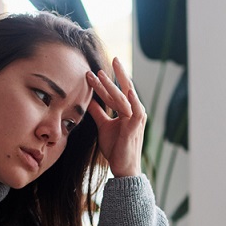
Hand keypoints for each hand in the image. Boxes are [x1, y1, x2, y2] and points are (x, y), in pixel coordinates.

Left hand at [86, 57, 145, 177]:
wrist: (123, 167)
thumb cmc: (116, 148)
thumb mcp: (104, 126)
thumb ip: (99, 112)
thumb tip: (89, 100)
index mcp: (126, 111)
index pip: (113, 93)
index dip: (103, 83)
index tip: (91, 72)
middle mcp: (134, 112)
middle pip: (122, 90)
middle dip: (116, 75)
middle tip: (112, 58)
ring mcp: (136, 118)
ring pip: (123, 98)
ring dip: (113, 85)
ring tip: (103, 74)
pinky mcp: (136, 126)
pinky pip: (135, 110)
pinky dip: (131, 99)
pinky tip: (127, 90)